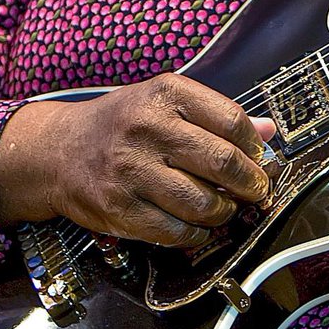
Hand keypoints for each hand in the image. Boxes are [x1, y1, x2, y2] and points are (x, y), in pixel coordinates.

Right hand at [0, 73, 276, 246]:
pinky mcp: (118, 207)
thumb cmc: (123, 124)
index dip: (254, 146)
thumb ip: (217, 116)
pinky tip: (199, 227)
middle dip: (250, 183)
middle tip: (256, 191)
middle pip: (222, 162)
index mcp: (166, 94)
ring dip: (224, 211)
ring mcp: (130, 169)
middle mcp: (147, 127)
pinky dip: (196, 234)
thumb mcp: (166, 103)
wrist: (58, 150)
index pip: (231, 120)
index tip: (259, 158)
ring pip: (201, 201)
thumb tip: (270, 131)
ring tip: (225, 208)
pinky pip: (173, 230)